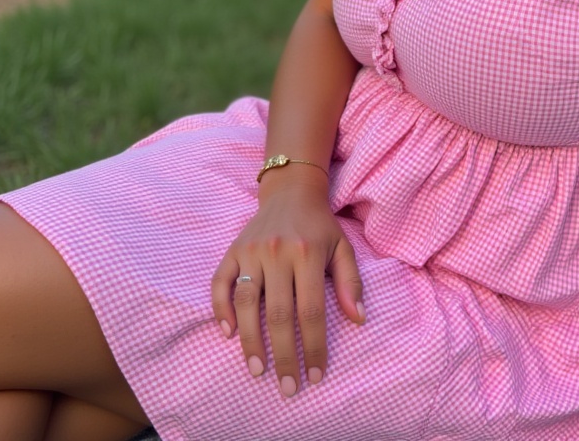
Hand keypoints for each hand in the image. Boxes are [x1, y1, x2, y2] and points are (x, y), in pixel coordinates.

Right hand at [211, 180, 364, 396]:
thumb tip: (358, 319)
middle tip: (287, 386)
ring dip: (250, 341)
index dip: (314, 346)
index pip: (312, 310)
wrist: (292, 191)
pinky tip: (228, 333)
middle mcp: (279, 253)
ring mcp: (252, 251)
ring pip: (247, 303)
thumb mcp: (342, 247)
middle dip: (284, 355)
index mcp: (309, 253)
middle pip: (279, 314)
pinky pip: (220, 283)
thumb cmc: (320, 225)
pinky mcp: (233, 250)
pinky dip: (221, 308)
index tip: (315, 374)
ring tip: (258, 370)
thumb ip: (350, 282)